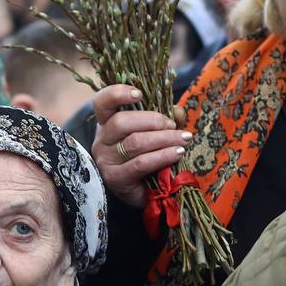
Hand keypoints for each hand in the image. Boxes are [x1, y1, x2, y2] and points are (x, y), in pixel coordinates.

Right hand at [91, 85, 190, 208]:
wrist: (145, 191)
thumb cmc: (149, 156)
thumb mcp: (157, 133)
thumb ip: (166, 119)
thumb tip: (177, 111)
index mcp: (107, 123)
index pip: (102, 103)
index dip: (117, 94)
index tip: (139, 94)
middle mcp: (102, 140)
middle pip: (121, 122)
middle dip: (153, 120)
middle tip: (173, 126)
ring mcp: (106, 160)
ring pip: (134, 142)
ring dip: (163, 138)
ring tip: (183, 140)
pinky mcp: (115, 178)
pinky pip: (140, 163)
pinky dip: (162, 156)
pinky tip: (177, 153)